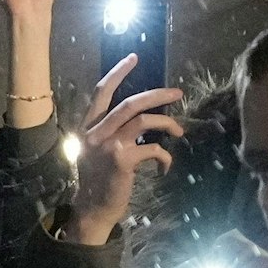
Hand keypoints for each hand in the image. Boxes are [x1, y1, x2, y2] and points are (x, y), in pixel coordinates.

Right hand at [67, 55, 185, 245]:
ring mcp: (108, 146)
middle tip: (177, 92)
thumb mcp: (95, 151)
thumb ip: (110, 132)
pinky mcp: (121, 160)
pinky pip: (153, 149)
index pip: (101, 93)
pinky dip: (165, 157)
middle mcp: (95, 133)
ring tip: (179, 131)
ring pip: (143, 121)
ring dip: (167, 124)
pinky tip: (165, 167)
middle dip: (157, 94)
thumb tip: (141, 119)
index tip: (133, 58)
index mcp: (87, 127)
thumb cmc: (98, 180)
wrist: (92, 209)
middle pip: (130, 103)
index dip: (117, 73)